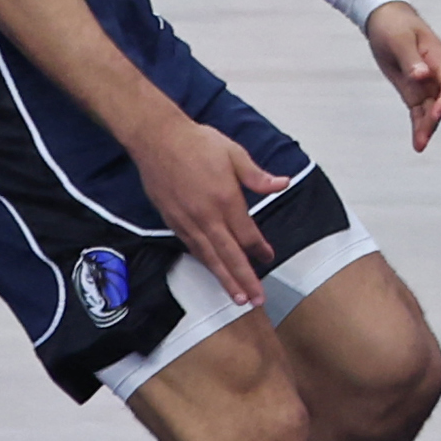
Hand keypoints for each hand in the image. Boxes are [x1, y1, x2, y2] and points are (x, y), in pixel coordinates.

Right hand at [131, 113, 293, 301]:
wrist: (158, 141)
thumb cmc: (199, 143)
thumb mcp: (234, 153)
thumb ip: (258, 176)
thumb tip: (283, 184)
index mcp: (226, 199)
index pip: (246, 233)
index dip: (259, 249)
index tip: (269, 259)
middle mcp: (206, 217)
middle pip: (228, 255)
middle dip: (243, 279)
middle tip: (256, 300)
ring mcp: (187, 222)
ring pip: (209, 257)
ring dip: (224, 279)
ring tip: (237, 298)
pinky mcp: (173, 222)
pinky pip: (193, 248)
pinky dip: (205, 263)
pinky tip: (214, 272)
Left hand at [363, 0, 440, 150]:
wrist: (384, 20)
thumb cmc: (394, 26)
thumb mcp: (400, 40)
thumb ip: (412, 58)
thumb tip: (422, 76)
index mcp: (439, 58)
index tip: (435, 115)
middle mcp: (437, 74)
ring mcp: (426, 83)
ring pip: (434, 110)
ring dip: (430, 128)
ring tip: (421, 147)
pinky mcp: (413, 91)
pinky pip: (419, 111)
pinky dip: (419, 126)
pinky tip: (418, 142)